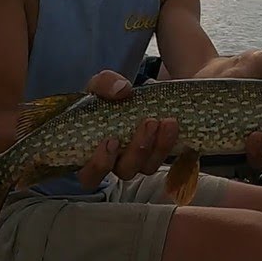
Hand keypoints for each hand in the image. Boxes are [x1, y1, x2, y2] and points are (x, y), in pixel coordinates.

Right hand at [76, 70, 178, 188]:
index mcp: (93, 153)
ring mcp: (138, 162)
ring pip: (147, 167)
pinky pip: (164, 158)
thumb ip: (105, 84)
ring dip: (158, 146)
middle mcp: (116, 163)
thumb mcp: (101, 86)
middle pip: (124, 172)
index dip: (99, 165)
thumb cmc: (108, 96)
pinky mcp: (157, 155)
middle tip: (148, 123)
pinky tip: (172, 124)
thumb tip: (121, 90)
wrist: (137, 95)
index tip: (111, 140)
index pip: (89, 176)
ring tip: (167, 121)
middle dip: (137, 151)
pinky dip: (169, 142)